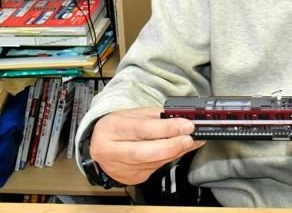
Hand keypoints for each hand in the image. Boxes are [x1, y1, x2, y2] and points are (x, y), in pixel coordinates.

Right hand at [89, 107, 205, 184]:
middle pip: (146, 152)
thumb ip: (157, 116)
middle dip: (173, 145)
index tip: (186, 125)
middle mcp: (111, 151)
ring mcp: (120, 169)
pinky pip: (156, 168)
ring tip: (191, 141)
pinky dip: (170, 158)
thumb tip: (182, 118)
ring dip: (176, 152)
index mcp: (110, 129)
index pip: (142, 130)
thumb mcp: (134, 113)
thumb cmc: (119, 125)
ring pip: (154, 162)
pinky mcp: (131, 178)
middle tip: (190, 137)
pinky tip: (179, 149)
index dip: (166, 129)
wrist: (101, 143)